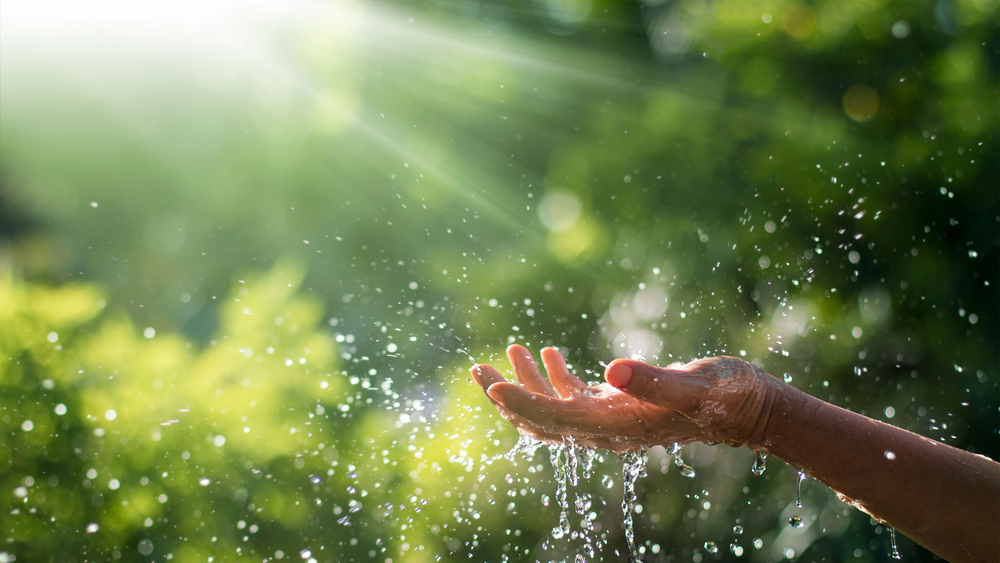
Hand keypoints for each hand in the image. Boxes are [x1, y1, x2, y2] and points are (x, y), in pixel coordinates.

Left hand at [470, 345, 776, 452]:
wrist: (749, 409)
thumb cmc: (726, 396)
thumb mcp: (692, 384)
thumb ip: (654, 380)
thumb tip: (612, 370)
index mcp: (617, 426)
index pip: (555, 419)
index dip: (521, 404)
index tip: (491, 386)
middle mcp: (607, 429)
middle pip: (541, 420)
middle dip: (506, 395)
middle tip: (477, 367)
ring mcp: (611, 420)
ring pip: (553, 409)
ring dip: (526, 383)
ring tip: (510, 350)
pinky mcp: (619, 407)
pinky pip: (574, 399)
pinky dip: (555, 378)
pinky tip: (550, 354)